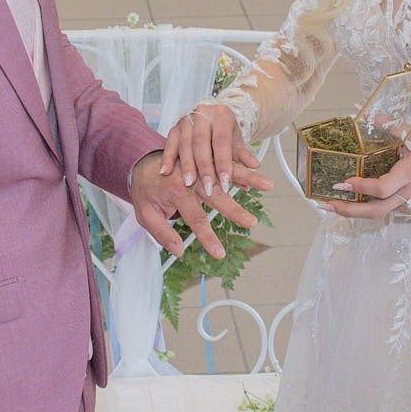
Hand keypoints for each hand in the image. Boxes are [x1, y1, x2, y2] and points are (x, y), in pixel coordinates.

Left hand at [130, 149, 270, 259]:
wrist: (142, 164)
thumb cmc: (146, 192)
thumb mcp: (145, 215)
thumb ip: (161, 233)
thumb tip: (178, 251)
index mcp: (175, 190)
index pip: (195, 218)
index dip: (208, 238)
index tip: (220, 253)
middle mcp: (190, 176)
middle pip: (216, 194)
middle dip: (234, 209)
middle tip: (252, 222)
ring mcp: (199, 165)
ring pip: (226, 170)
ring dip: (248, 178)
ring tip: (268, 184)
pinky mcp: (205, 158)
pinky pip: (226, 158)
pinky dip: (243, 162)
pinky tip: (258, 167)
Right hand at [161, 103, 262, 202]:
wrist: (210, 117)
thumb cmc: (225, 134)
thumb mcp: (236, 142)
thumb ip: (243, 155)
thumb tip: (255, 166)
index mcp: (222, 115)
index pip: (222, 140)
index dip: (223, 161)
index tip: (225, 182)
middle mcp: (203, 113)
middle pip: (201, 142)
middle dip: (204, 166)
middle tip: (208, 187)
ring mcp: (186, 119)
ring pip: (185, 143)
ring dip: (187, 165)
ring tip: (189, 184)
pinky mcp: (174, 126)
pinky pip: (170, 143)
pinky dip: (167, 158)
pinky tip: (165, 172)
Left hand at [320, 121, 410, 220]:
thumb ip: (392, 126)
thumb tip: (368, 117)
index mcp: (409, 175)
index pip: (382, 188)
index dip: (362, 187)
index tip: (343, 182)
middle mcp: (407, 194)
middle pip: (375, 211)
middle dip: (348, 210)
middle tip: (326, 204)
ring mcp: (407, 204)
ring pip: (377, 214)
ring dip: (353, 211)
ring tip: (331, 204)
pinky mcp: (407, 208)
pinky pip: (383, 210)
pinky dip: (364, 208)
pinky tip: (349, 202)